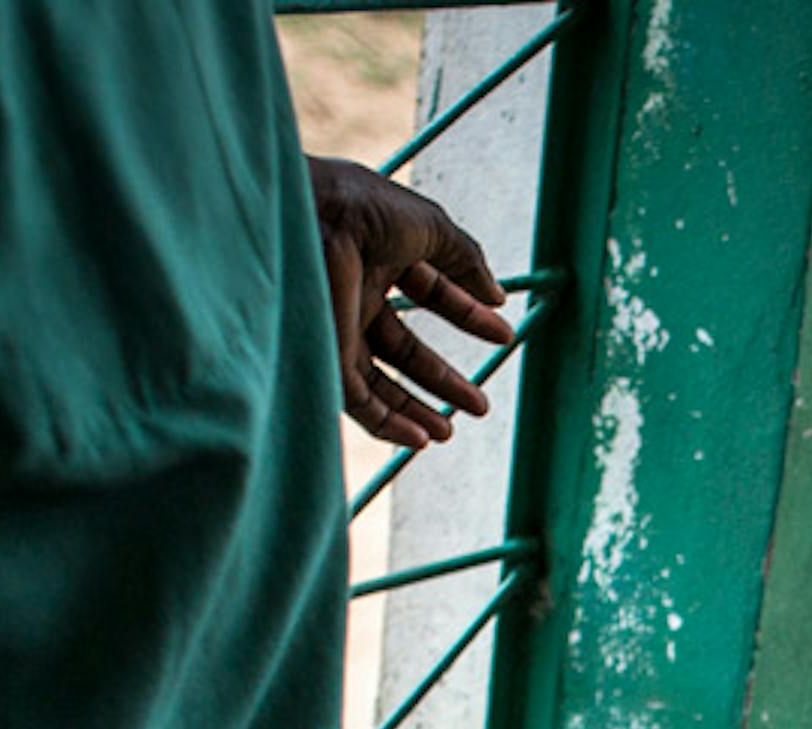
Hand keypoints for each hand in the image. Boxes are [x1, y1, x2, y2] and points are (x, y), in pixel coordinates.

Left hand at [307, 155, 513, 447]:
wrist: (309, 216)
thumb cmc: (362, 207)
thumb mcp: (429, 227)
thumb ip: (466, 260)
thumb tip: (497, 297)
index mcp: (378, 255)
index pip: (428, 292)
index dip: (467, 313)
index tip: (502, 334)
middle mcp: (353, 294)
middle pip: (403, 348)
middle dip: (441, 379)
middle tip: (479, 405)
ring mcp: (336, 327)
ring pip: (379, 382)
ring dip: (416, 410)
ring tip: (449, 433)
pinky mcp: (322, 357)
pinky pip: (356, 401)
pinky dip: (389, 422)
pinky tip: (420, 438)